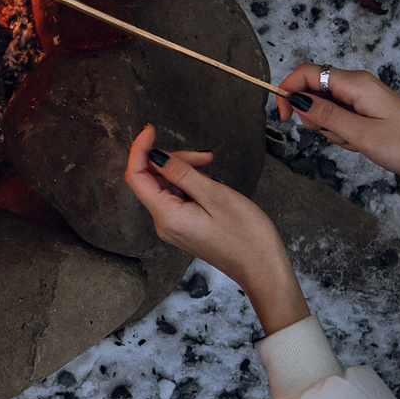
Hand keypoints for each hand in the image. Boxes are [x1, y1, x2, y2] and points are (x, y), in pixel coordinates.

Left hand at [122, 125, 307, 334]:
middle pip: (153, 179)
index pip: (136, 176)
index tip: (151, 129)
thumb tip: (156, 156)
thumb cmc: (246, 236)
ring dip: (185, 170)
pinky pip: (178, 198)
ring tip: (212, 167)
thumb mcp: (215, 195)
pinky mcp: (184, 227)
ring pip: (167, 186)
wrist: (263, 269)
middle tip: (205, 156)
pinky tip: (210, 183)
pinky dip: (190, 184)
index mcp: (166, 216)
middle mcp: (164, 223)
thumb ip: (182, 173)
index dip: (139, 149)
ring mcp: (174, 226)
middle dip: (174, 160)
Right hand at [279, 65, 399, 177]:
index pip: (306, 73)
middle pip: (313, 91)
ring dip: (331, 129)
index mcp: (354, 83)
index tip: (284, 117)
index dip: (287, 90)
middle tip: (339, 136)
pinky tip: (361, 142)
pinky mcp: (366, 108)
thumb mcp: (361, 134)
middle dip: (315, 117)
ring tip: (357, 141)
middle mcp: (356, 84)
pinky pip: (340, 116)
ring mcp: (361, 96)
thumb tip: (297, 99)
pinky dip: (343, 131)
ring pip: (325, 107)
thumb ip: (326, 116)